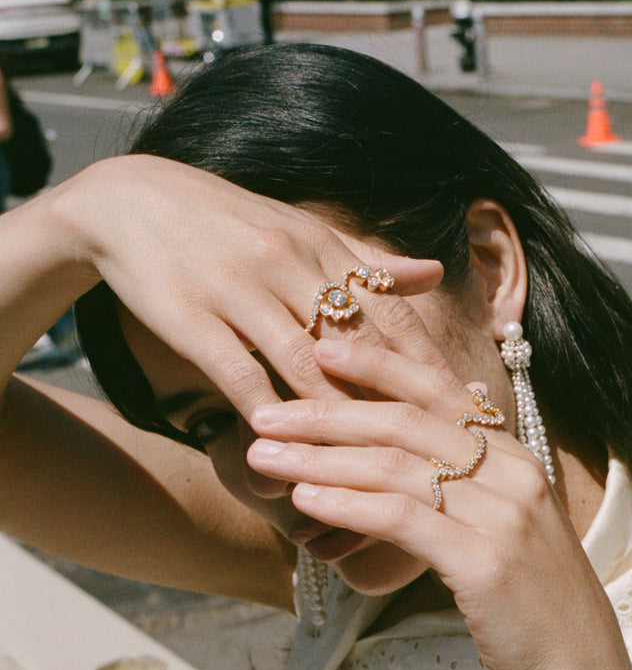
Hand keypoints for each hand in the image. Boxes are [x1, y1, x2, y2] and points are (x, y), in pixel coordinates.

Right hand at [47, 155, 443, 416]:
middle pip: (357, 343)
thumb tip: (434, 273)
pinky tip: (284, 441)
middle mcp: (288, 262)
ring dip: (334, 417)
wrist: (128, 201)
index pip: (391, 314)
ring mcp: (239, 287)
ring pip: (302, 361)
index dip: (429, 365)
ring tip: (366, 467)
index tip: (464, 412)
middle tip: (432, 453)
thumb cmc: (226, 224)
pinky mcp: (190, 313)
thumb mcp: (299, 231)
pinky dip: (263, 404)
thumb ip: (366, 262)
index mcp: (321, 245)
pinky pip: (236, 367)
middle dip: (398, 400)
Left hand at [246, 330, 631, 669]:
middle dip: (327, 410)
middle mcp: (514, 475)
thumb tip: (421, 464)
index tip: (322, 345)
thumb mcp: (505, 538)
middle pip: (406, 421)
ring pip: (397, 465)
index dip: (380, 363)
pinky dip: (348, 502)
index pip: (440, 391)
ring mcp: (505, 515)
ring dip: (320, 456)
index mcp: (517, 460)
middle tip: (265, 411)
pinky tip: (305, 499)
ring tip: (263, 456)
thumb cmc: (532, 614)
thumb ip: (471, 492)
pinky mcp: (486, 562)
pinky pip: (405, 517)